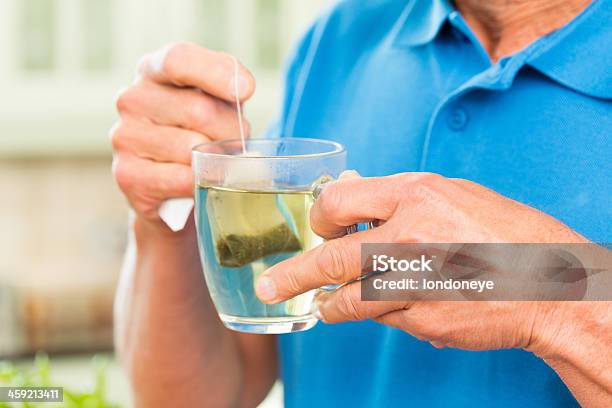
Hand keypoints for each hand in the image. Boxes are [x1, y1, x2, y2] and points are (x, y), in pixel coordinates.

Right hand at [111, 42, 253, 228]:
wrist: (173, 184)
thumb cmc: (202, 132)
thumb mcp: (220, 100)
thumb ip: (231, 85)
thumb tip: (242, 87)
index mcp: (153, 70)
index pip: (179, 60)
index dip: (216, 73)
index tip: (246, 90)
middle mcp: (132, 99)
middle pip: (198, 110)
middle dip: (230, 132)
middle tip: (236, 144)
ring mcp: (125, 136)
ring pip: (192, 148)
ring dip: (218, 160)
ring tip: (214, 162)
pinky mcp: (127, 175)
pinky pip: (182, 178)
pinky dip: (201, 183)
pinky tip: (198, 181)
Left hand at [255, 172, 586, 350]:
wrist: (552, 285)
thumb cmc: (504, 234)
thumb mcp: (453, 195)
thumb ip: (398, 198)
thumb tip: (350, 199)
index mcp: (417, 193)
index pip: (338, 200)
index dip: (320, 216)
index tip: (316, 228)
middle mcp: (409, 236)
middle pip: (329, 257)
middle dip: (292, 275)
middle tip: (268, 286)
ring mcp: (413, 282)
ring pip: (346, 299)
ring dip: (330, 303)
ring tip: (323, 303)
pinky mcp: (421, 320)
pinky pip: (381, 317)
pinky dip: (377, 313)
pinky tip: (398, 303)